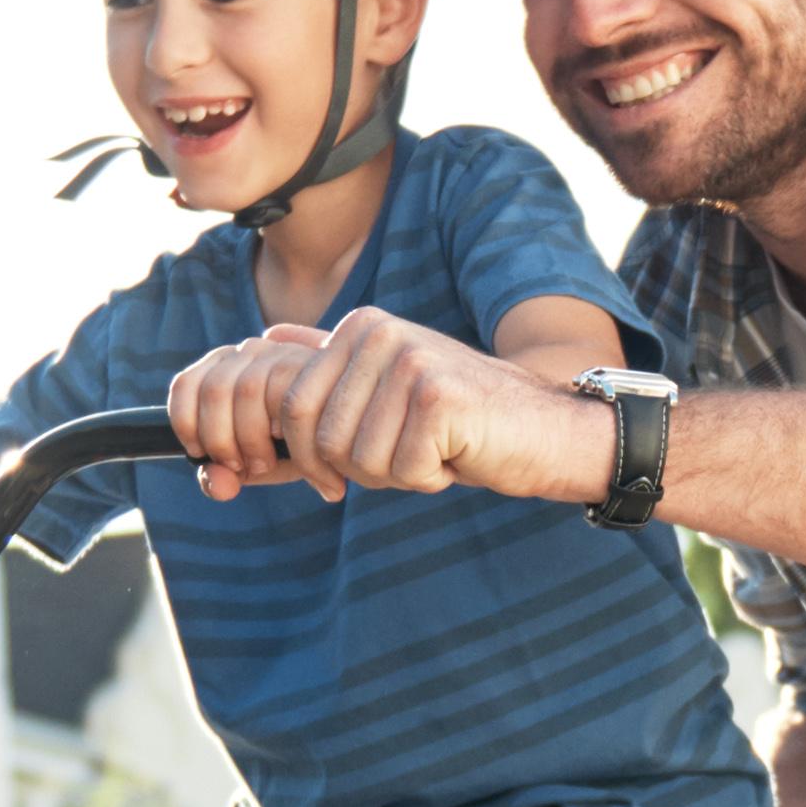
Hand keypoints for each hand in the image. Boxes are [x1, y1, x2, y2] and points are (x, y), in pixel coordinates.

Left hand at [166, 324, 330, 495]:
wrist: (360, 435)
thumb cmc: (304, 447)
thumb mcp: (259, 465)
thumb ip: (228, 475)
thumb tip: (217, 482)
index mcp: (229, 366)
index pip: (186, 384)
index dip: (185, 423)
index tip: (201, 454)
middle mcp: (253, 351)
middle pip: (212, 389)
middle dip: (219, 439)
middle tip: (245, 467)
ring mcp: (285, 352)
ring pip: (242, 390)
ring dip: (249, 440)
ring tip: (269, 464)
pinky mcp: (315, 364)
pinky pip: (283, 399)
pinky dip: (282, 439)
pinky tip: (294, 457)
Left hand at [231, 311, 612, 506]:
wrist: (543, 429)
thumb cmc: (458, 421)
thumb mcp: (384, 386)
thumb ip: (326, 368)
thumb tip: (262, 343)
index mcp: (358, 327)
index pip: (291, 408)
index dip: (312, 458)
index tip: (336, 479)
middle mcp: (379, 333)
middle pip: (322, 437)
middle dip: (358, 469)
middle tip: (405, 456)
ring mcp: (410, 361)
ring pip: (359, 459)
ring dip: (397, 474)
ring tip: (434, 448)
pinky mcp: (438, 397)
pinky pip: (402, 469)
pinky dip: (429, 479)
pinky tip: (457, 455)